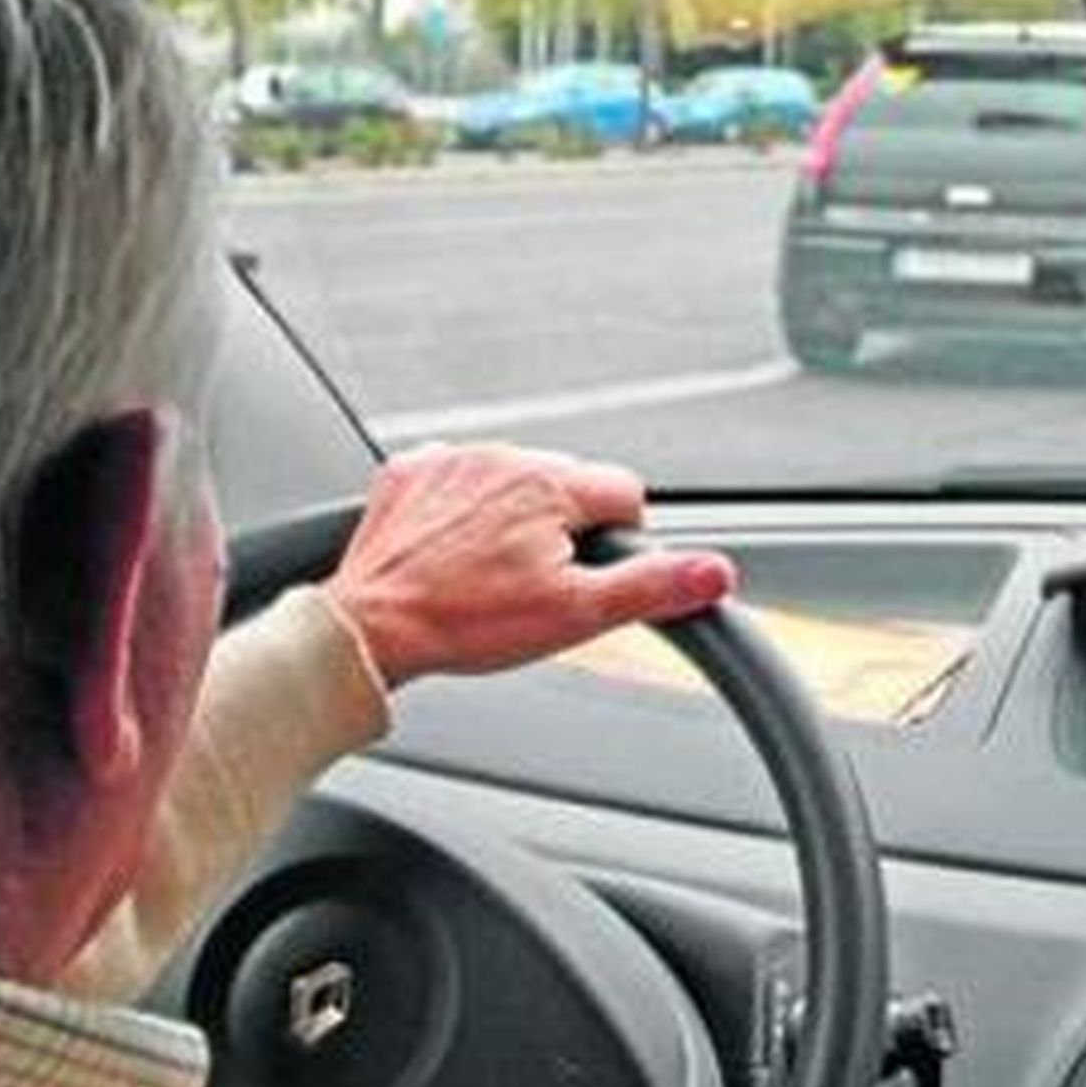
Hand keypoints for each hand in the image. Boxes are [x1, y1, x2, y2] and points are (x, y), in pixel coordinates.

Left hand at [323, 443, 737, 688]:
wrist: (368, 629)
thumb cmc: (464, 624)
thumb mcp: (574, 616)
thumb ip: (651, 587)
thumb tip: (716, 571)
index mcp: (552, 483)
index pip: (625, 493)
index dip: (619, 542)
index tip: (587, 575)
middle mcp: (504, 456)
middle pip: (569, 486)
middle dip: (564, 530)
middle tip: (534, 585)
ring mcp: (453, 460)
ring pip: (513, 480)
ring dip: (513, 517)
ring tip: (487, 574)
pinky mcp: (411, 472)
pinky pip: (457, 479)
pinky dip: (461, 509)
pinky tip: (450, 551)